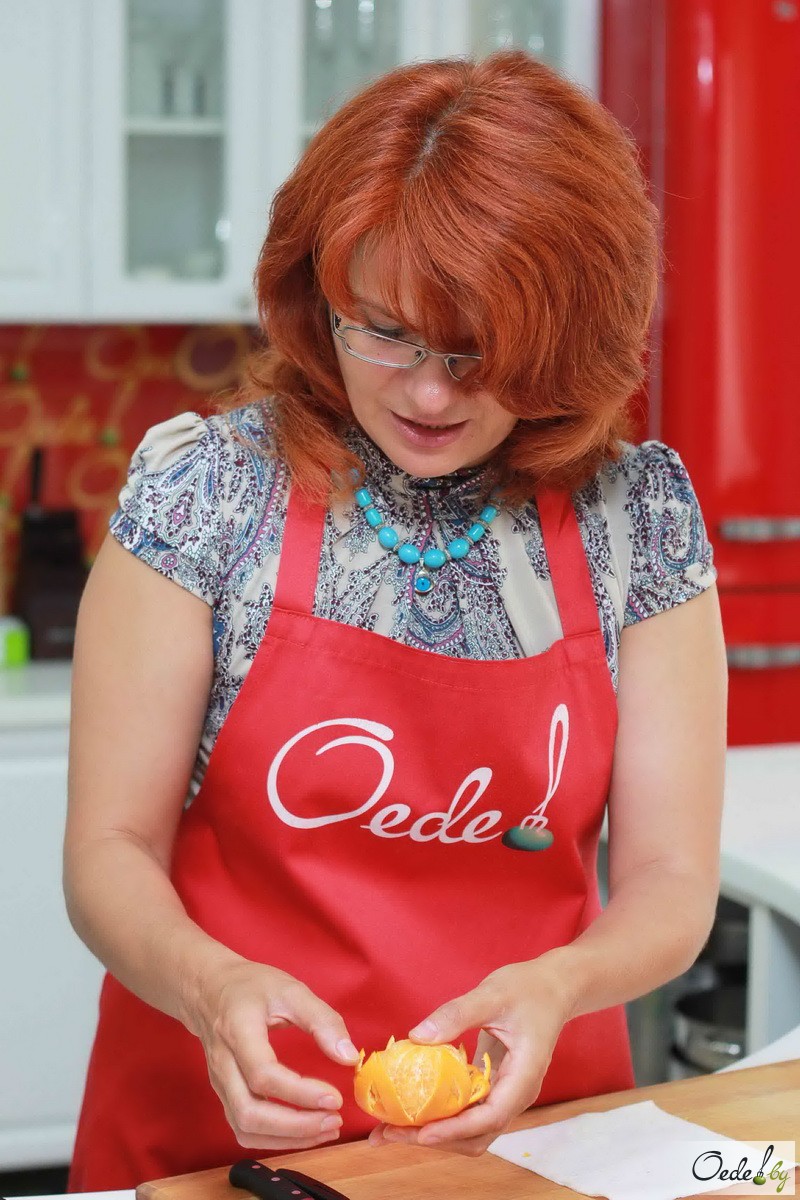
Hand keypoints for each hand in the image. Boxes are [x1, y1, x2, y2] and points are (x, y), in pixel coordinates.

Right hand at [186, 956, 360, 1150]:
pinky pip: (244, 1129)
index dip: (300, 1093)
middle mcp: (223, 1063)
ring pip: (246, 1128)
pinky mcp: (224, 1095)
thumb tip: (349, 1056)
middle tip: (334, 1120)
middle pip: (250, 1112)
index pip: (263, 1074)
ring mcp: (219, 1083)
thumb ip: (322, 1020)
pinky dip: (275, 1139)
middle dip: (296, 1126)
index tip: (335, 1097)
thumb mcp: (290, 989)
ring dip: (287, 1138)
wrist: (208, 989)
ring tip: (325, 1129)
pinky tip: (303, 1131)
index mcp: (238, 1030)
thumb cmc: (251, 986)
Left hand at [368, 955, 575, 1156]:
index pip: (491, 1116)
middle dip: (436, 1139)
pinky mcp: (494, 1086)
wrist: (554, 988)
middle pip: (477, 1135)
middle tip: (391, 1132)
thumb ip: (457, 1014)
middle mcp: (516, 1094)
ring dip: (435, 1133)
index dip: (455, 1130)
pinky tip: (413, 1105)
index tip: (420, 1133)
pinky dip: (441, 1115)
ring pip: (471, 1130)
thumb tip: (417, 1037)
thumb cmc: (529, 988)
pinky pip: (467, 1111)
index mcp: (524, 1075)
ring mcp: (506, 1093)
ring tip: (393, 1128)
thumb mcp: (492, 994)